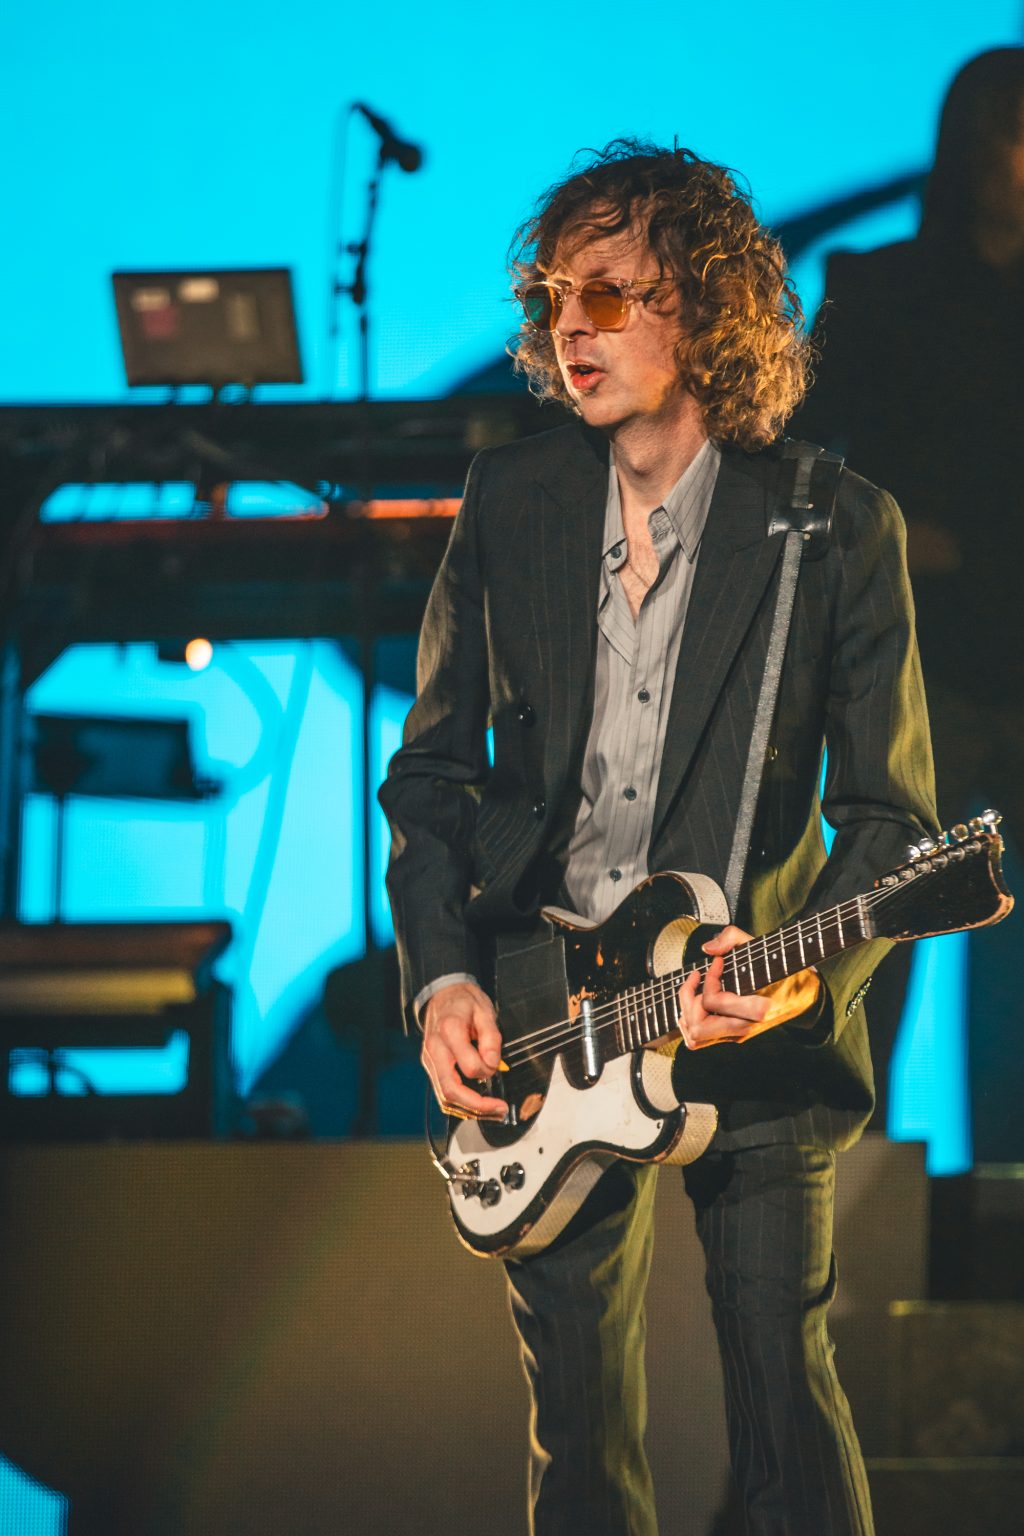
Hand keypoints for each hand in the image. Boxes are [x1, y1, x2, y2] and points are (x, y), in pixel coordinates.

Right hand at [421, 981, 506, 1120]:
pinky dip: (461, 1103)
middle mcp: (435, 1049)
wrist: (443, 994)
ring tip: (493, 1112)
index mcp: (449, 1031)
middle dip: (477, 1106)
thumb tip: (492, 1065)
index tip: (497, 1067)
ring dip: (470, 1110)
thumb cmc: (464, 1002)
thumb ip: (491, 1038)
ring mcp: (429, 1060)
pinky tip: (478, 1105)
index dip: (487, 1071)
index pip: (469, 1067)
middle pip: (451, 1091)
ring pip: (445, 1097)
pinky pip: (443, 1092)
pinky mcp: (430, 1066)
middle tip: (500, 1109)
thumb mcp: (485, 1012)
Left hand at [677, 925, 820, 1048]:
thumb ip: (732, 937)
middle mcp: (745, 1028)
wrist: (807, 995)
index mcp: (756, 1009)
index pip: (712, 1002)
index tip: (717, 962)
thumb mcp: (762, 946)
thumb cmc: (785, 968)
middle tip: (698, 979)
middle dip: (689, 1000)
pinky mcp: (734, 1036)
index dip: (708, 978)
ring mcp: (738, 1035)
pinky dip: (691, 1022)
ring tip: (693, 991)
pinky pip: (701, 1040)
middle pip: (697, 1027)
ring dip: (686, 1013)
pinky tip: (697, 1001)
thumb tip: (707, 949)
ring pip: (695, 1039)